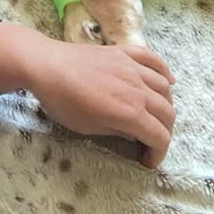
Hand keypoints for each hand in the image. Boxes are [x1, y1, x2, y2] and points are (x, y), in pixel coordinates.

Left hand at [0, 23, 175, 167]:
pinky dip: (164, 70)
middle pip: (167, 112)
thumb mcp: (89, 127)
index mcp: (130, 112)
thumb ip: (117, 131)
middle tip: (150, 141)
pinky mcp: (123, 52)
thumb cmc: (63, 101)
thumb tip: (134, 133)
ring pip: (164, 87)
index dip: (158, 154)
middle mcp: (138, 88)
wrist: (46, 65)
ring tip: (155, 115)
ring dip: (166, 104)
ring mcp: (132, 67)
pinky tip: (168, 80)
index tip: (147, 160)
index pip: (160, 136)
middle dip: (164, 131)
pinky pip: (152, 58)